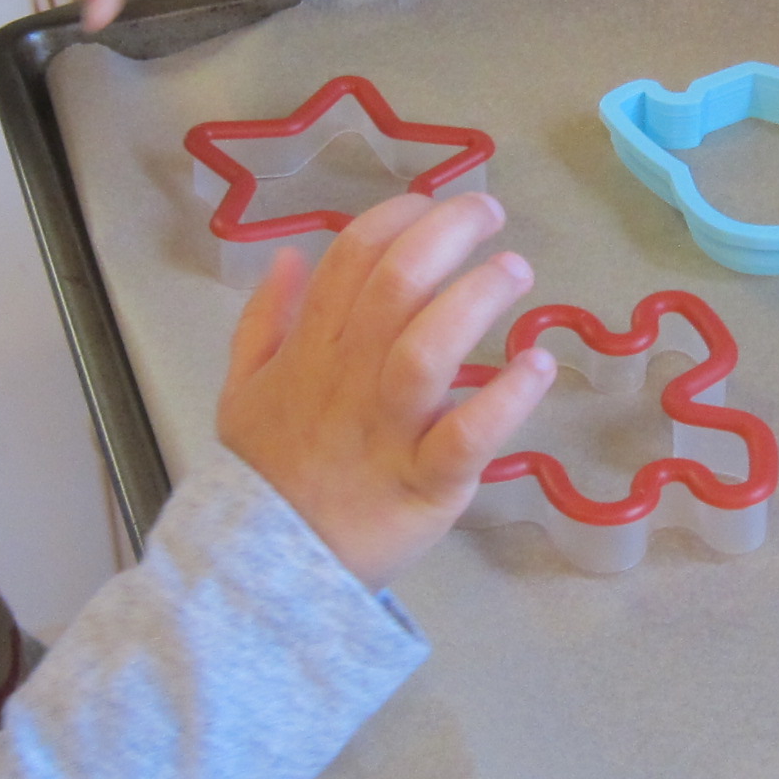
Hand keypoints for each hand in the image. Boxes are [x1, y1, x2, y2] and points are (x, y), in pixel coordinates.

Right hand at [218, 192, 555, 589]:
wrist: (264, 576)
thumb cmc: (268, 478)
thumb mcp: (241, 392)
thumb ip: (262, 322)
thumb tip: (288, 257)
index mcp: (310, 353)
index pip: (349, 260)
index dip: (393, 218)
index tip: (427, 203)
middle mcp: (349, 381)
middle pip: (395, 286)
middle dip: (445, 234)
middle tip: (488, 212)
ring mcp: (389, 433)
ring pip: (428, 349)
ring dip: (475, 299)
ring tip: (514, 270)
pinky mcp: (427, 484)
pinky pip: (468, 438)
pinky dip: (506, 399)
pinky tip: (537, 365)